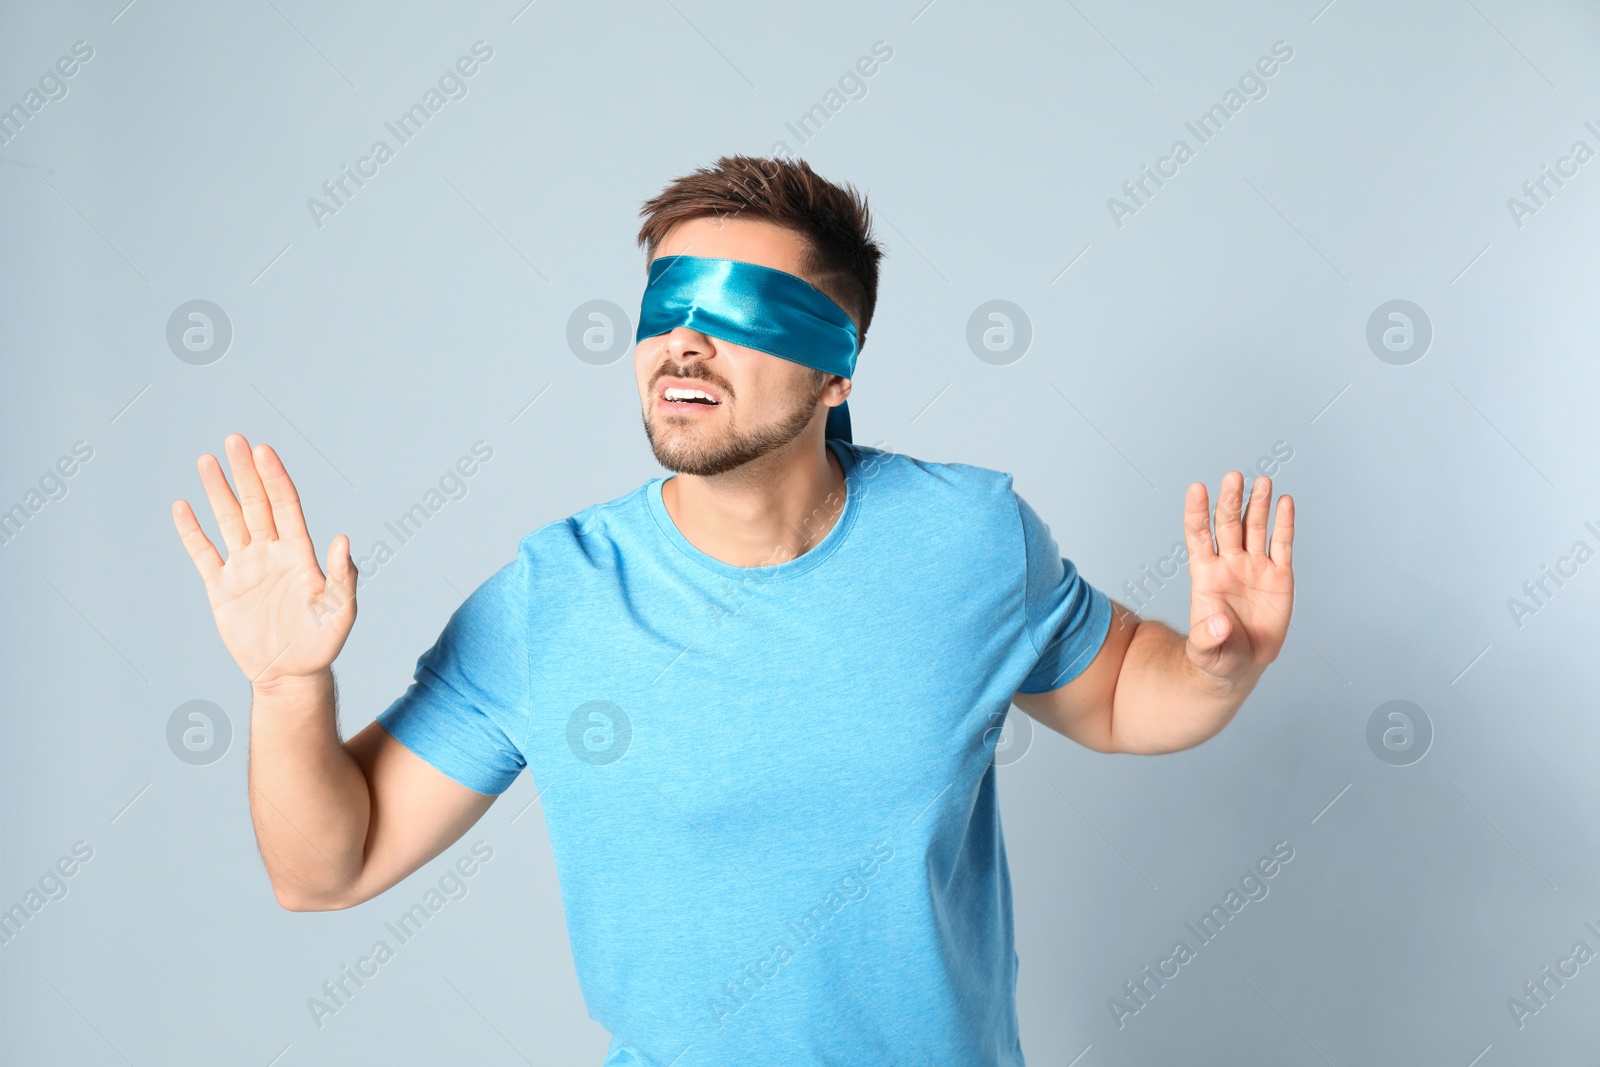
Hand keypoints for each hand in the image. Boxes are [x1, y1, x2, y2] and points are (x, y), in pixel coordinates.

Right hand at [172, 434, 356, 689]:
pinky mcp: (221, 588)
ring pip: (229, 520)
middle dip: (245, 472)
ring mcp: (244, 568)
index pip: (285, 506)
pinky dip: (192, 532)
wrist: (290, 674)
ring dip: (218, 492)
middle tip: (234, 439)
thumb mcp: (340, 610)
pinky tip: (182, 508)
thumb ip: (343, 576)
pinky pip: (203, 554)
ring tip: (207, 460)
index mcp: (298, 553)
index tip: (263, 450)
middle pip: (255, 504)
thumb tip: (344, 540)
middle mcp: (270, 553)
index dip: (275, 478)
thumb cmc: (322, 642)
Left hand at [1181, 471, 1293, 685]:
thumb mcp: (1206, 652)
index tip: (1197, 488)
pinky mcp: (1280, 577)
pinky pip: (1282, 545)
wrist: (1241, 665)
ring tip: (1260, 480)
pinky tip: (1285, 501)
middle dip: (1230, 501)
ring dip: (1257, 504)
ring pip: (1255, 528)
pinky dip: (1284, 523)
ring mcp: (1255, 567)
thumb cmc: (1216, 655)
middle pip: (1228, 525)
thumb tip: (1220, 624)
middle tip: (1233, 476)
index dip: (1197, 512)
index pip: (1198, 536)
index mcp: (1205, 576)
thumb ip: (1208, 637)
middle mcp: (1229, 564)